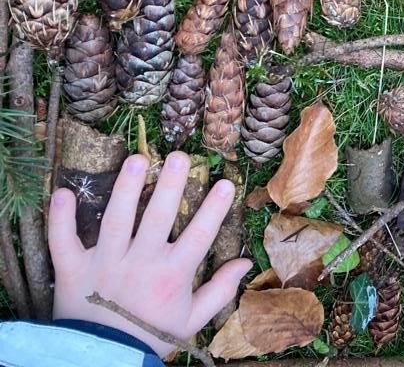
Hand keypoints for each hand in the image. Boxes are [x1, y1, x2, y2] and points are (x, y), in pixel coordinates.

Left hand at [49, 151, 251, 356]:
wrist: (101, 359)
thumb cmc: (150, 335)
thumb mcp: (191, 320)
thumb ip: (219, 291)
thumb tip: (245, 263)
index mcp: (171, 277)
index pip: (199, 237)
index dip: (213, 210)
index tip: (226, 183)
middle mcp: (140, 265)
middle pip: (157, 219)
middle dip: (170, 186)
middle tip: (179, 156)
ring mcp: (104, 264)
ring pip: (115, 221)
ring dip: (125, 189)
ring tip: (137, 159)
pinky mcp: (72, 270)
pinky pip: (63, 242)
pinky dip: (60, 219)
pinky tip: (63, 192)